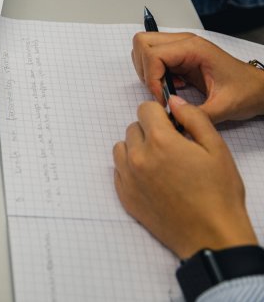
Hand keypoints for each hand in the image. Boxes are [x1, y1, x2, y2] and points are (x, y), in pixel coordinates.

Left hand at [113, 96, 257, 258]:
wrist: (211, 235)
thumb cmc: (218, 194)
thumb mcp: (216, 148)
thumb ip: (194, 118)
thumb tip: (174, 102)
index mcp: (160, 141)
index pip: (144, 109)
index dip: (160, 115)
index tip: (171, 126)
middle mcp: (138, 157)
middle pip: (133, 128)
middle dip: (150, 132)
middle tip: (171, 149)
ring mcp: (128, 177)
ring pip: (122, 147)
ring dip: (137, 149)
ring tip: (160, 163)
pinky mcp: (124, 195)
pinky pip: (118, 170)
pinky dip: (131, 169)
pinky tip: (152, 179)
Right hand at [131, 32, 263, 122]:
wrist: (259, 89)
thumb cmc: (246, 91)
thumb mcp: (225, 107)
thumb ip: (196, 114)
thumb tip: (171, 117)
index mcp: (194, 48)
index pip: (153, 53)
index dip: (151, 78)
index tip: (161, 98)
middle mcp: (184, 43)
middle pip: (142, 42)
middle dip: (144, 69)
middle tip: (158, 90)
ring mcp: (180, 48)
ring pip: (143, 48)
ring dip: (147, 71)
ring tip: (165, 88)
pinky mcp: (179, 57)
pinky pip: (152, 58)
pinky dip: (153, 73)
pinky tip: (172, 85)